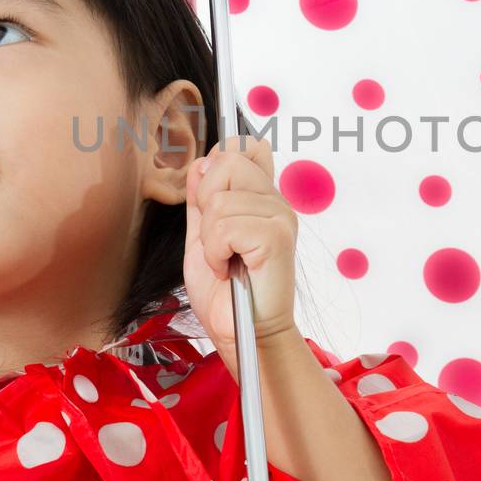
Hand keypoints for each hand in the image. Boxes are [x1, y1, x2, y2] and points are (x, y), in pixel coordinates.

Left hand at [182, 135, 297, 376]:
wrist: (240, 333)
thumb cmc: (225, 292)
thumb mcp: (201, 237)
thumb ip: (201, 200)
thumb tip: (200, 161)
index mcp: (261, 197)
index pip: (242, 147)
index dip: (216, 165)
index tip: (211, 204)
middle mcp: (276, 200)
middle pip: (226, 161)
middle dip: (207, 203)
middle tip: (217, 240)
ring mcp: (280, 216)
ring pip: (220, 199)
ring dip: (210, 239)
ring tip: (224, 261)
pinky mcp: (277, 236)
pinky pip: (226, 226)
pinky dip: (216, 252)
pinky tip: (227, 268)